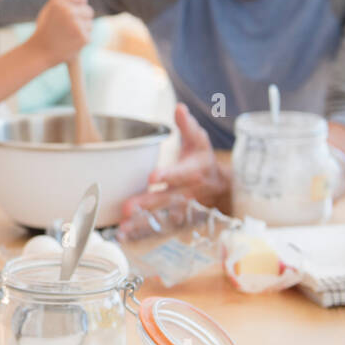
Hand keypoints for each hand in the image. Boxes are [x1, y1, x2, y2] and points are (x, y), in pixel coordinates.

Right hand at [25, 0, 92, 65]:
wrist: (39, 52)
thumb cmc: (45, 31)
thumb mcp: (49, 11)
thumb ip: (64, 0)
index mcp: (58, 2)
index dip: (79, 0)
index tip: (77, 5)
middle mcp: (68, 11)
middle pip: (88, 10)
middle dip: (82, 17)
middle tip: (70, 27)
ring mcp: (76, 24)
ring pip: (90, 24)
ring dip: (82, 29)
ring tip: (68, 36)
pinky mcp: (83, 37)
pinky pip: (89, 35)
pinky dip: (82, 40)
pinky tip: (70, 43)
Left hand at [120, 103, 230, 223]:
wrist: (220, 187)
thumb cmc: (202, 159)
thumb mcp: (199, 140)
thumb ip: (187, 126)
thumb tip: (179, 108)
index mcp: (194, 171)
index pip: (182, 174)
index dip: (169, 175)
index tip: (153, 177)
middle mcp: (188, 192)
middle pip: (168, 199)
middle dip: (148, 204)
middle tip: (128, 208)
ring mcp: (182, 209)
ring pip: (162, 217)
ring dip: (143, 223)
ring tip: (123, 228)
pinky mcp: (175, 218)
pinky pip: (159, 227)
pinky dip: (143, 233)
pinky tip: (125, 236)